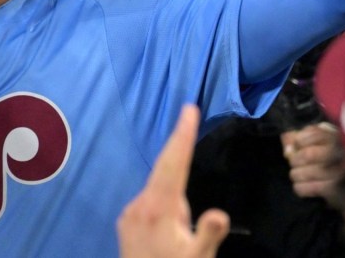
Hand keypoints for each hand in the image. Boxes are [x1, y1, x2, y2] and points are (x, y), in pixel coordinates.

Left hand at [117, 106, 229, 257]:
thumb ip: (209, 234)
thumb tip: (219, 213)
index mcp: (159, 208)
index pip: (174, 163)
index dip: (183, 135)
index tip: (189, 109)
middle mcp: (140, 205)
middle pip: (163, 168)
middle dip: (177, 143)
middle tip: (188, 113)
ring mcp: (129, 214)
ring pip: (157, 190)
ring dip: (172, 192)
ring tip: (182, 230)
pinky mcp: (126, 224)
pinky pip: (149, 204)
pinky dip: (162, 203)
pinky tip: (169, 228)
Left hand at [281, 123, 344, 203]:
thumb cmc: (336, 165)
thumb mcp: (324, 145)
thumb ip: (304, 138)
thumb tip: (287, 145)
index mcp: (340, 138)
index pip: (313, 133)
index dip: (299, 141)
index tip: (298, 147)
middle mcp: (341, 153)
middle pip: (306, 154)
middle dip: (295, 161)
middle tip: (297, 165)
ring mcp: (339, 172)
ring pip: (302, 172)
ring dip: (296, 175)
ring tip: (301, 176)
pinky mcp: (334, 189)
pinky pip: (303, 187)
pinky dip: (300, 188)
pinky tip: (306, 188)